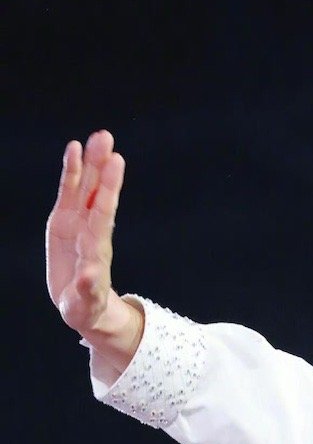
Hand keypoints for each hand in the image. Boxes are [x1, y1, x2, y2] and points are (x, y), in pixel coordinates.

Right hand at [46, 129, 142, 356]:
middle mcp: (90, 229)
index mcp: (95, 248)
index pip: (103, 213)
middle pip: (96, 193)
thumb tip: (88, 277)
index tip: (115, 164)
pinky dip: (71, 171)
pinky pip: (69, 191)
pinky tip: (74, 149)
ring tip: (97, 137)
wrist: (82, 304)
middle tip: (106, 138)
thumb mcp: (84, 303)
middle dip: (101, 167)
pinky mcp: (65, 220)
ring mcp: (78, 222)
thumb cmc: (85, 306)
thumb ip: (86, 288)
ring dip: (90, 162)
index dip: (108, 188)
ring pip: (85, 187)